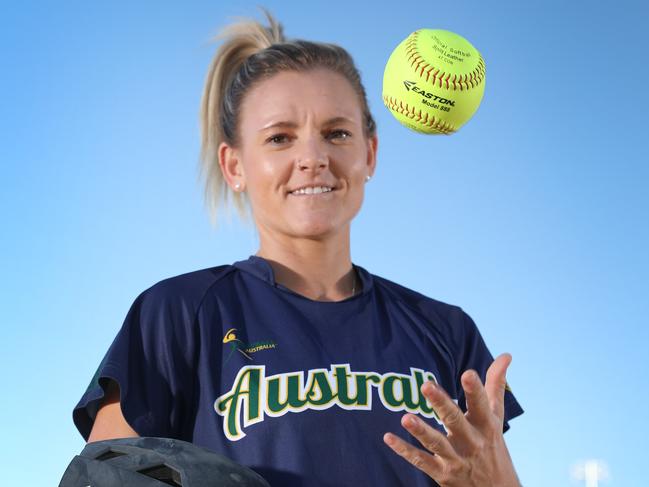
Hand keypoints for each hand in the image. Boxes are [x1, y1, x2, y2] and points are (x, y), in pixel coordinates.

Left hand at [383, 353, 520, 486]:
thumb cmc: (493, 445)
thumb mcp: (496, 416)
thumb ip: (496, 385)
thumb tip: (505, 354)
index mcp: (486, 424)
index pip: (480, 404)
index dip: (475, 390)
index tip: (468, 373)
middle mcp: (472, 441)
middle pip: (455, 420)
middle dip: (442, 404)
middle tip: (427, 385)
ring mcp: (456, 459)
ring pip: (437, 444)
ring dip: (421, 431)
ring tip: (406, 417)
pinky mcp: (443, 474)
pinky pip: (421, 461)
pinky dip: (405, 450)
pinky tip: (388, 438)